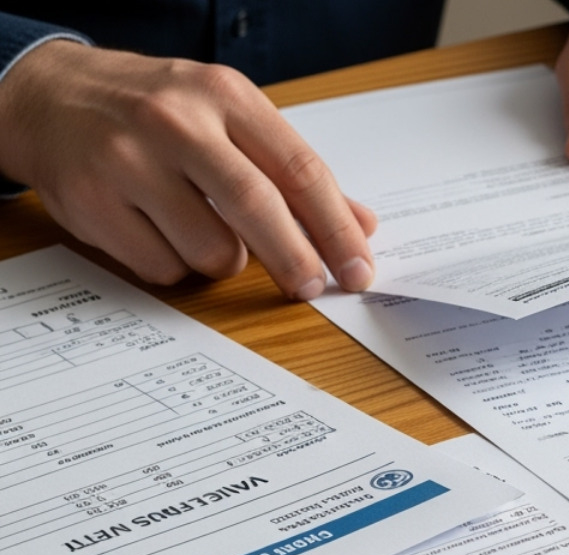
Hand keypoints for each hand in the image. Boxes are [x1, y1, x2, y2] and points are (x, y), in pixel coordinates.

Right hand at [0, 40, 375, 298]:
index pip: (299, 170)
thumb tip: (362, 224)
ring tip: (205, 232)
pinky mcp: (92, 203)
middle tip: (312, 288)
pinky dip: (176, 266)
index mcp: (224, 97)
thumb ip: (293, 172)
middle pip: (257, 208)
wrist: (50, 96)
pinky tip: (160, 233)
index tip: (358, 268)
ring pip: (211, 250)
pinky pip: (163, 267)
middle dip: (296, 260)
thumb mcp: (229, 117)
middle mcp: (176, 123)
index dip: (336, 229)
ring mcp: (128, 162)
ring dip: (225, 262)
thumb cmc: (155, 111)